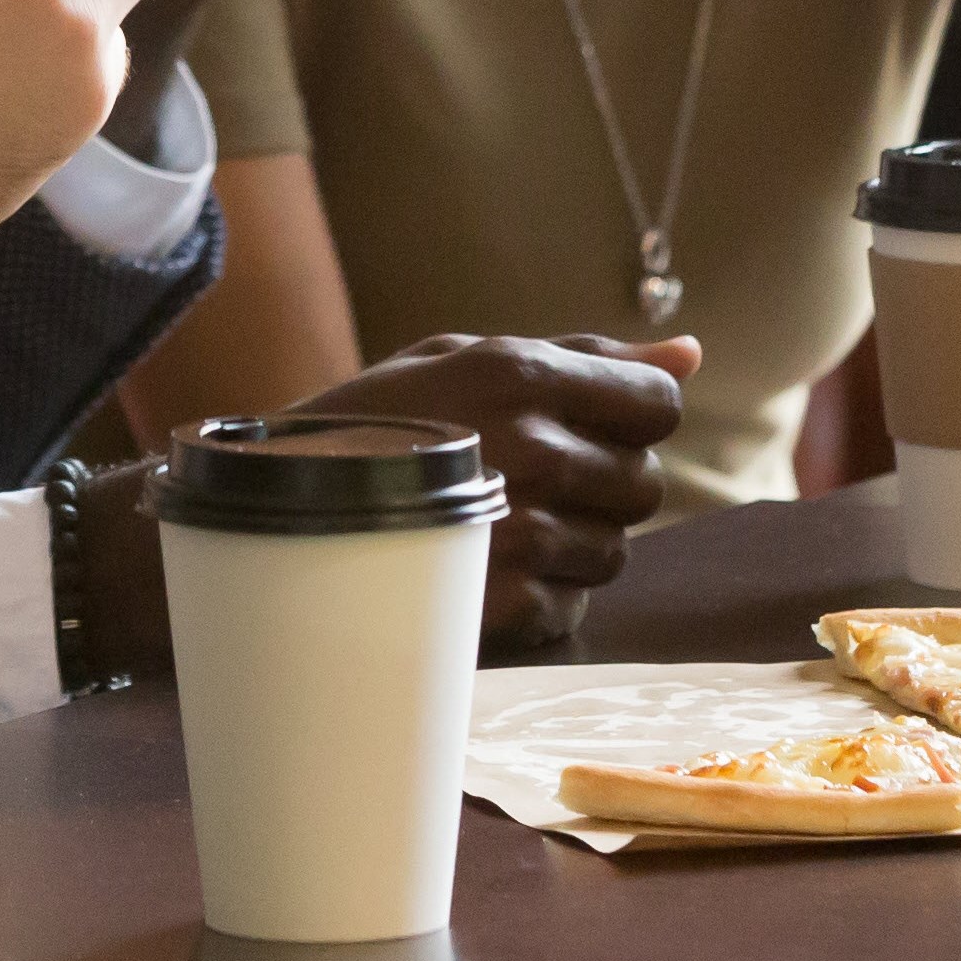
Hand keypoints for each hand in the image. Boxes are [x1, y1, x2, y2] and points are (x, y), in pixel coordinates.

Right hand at [316, 333, 697, 651]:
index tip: (593, 426)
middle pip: (643, 483)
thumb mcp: (465, 359)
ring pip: (613, 551)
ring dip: (573, 544)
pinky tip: (484, 571)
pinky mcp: (500, 606)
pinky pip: (572, 606)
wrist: (270, 511)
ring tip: (500, 527)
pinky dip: (540, 596)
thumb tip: (690, 353)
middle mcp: (530, 450)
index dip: (633, 416)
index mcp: (522, 374)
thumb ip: (585, 356)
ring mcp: (517, 533)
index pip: (657, 403)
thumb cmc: (374, 424)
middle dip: (600, 483)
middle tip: (530, 480)